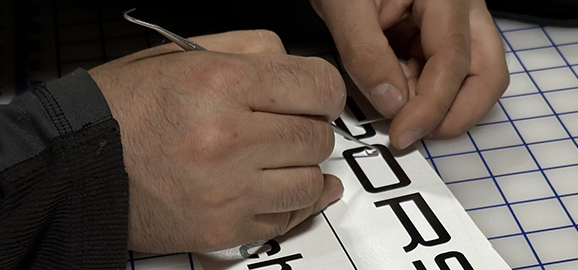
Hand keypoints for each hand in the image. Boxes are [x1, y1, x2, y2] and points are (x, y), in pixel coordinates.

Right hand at [89, 30, 345, 252]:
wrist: (76, 165)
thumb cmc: (126, 108)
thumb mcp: (184, 54)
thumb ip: (253, 50)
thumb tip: (302, 72)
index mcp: (220, 83)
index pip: (318, 87)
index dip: (323, 93)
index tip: (315, 99)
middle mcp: (227, 138)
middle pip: (317, 136)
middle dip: (309, 129)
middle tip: (285, 127)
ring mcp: (227, 189)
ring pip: (311, 181)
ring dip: (302, 169)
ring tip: (275, 159)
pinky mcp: (223, 228)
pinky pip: (287, 218)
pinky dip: (290, 203)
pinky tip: (278, 187)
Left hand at [311, 0, 508, 148]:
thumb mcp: (344, 4)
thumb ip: (365, 53)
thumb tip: (392, 105)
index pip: (454, 61)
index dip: (430, 106)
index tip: (403, 133)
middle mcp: (466, 7)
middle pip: (487, 74)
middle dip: (456, 114)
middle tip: (415, 133)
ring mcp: (461, 22)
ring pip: (475, 77)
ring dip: (440, 104)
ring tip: (397, 106)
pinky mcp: (445, 35)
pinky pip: (449, 74)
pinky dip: (424, 92)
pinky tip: (394, 88)